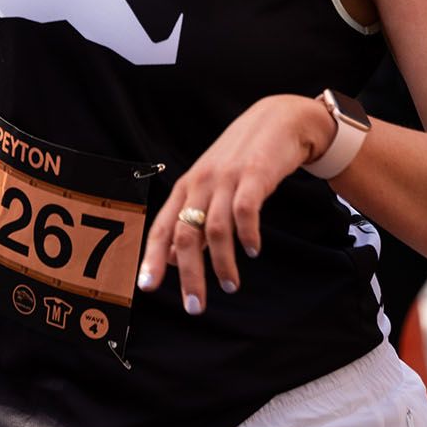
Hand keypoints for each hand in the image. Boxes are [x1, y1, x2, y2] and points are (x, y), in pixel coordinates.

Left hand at [137, 94, 331, 314]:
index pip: (162, 226)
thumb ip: (193, 219)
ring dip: (221, 263)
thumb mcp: (211, 185)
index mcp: (187, 187)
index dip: (153, 257)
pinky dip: (247, 235)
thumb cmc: (242, 158)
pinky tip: (253, 251)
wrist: (279, 119)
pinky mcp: (254, 174)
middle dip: (189, 274)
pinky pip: (245, 210)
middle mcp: (201, 182)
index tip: (147, 287)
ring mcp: (227, 177)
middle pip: (185, 234)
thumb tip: (171, 256)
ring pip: (214, 228)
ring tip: (230, 286)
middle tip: (195, 306)